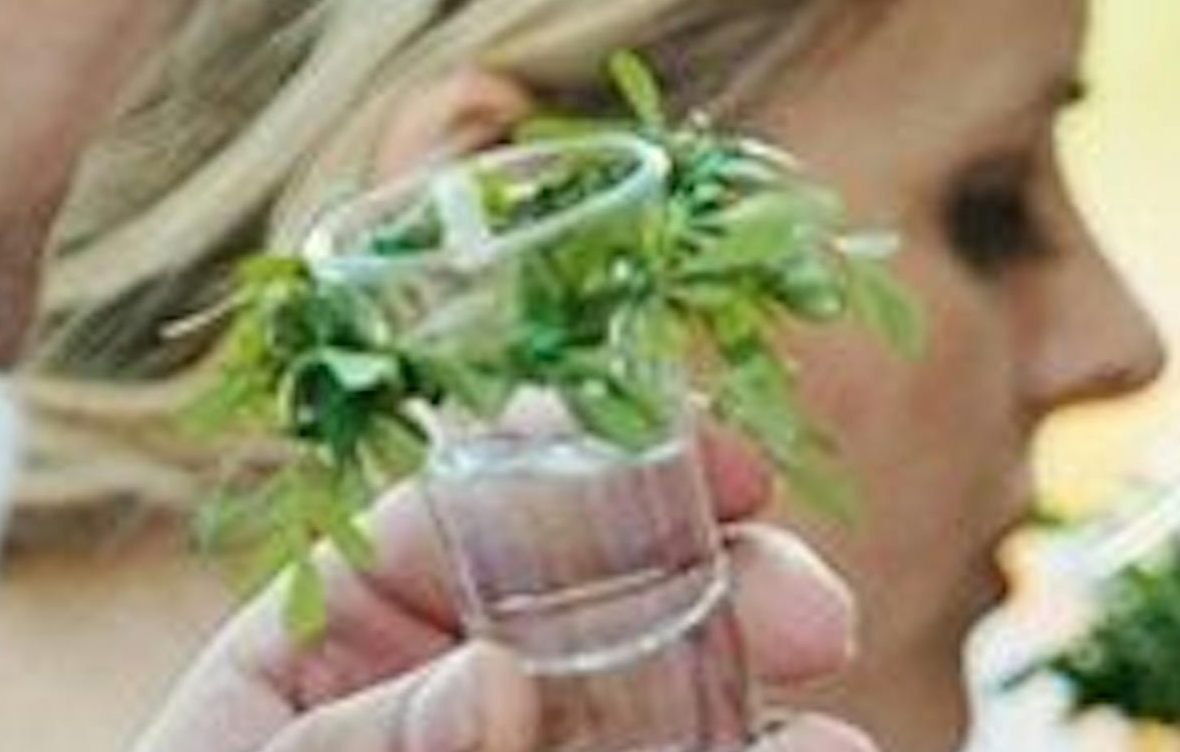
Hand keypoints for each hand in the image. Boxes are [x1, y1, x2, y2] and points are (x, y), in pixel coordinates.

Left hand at [134, 433, 871, 751]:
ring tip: (836, 745)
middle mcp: (454, 680)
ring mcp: (538, 748)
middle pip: (611, 592)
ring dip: (767, 708)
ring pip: (670, 701)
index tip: (717, 456)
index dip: (603, 456)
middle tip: (816, 617)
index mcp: (343, 627)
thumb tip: (495, 682)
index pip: (476, 501)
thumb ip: (357, 745)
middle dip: (730, 584)